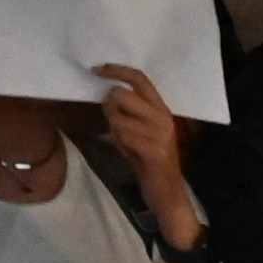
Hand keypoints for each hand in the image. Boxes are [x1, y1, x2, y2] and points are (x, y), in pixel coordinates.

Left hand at [89, 66, 196, 221]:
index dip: (116, 70)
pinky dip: (119, 143)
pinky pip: (122, 135)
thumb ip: (129, 112)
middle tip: (113, 123)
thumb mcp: (140, 131)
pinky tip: (128, 152)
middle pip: (121, 94)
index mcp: (161, 108)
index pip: (139, 78)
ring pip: (117, 117)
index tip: (96, 70)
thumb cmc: (149, 162)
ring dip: (114, 130)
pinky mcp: (154, 149)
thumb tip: (108, 94)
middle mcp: (162, 116)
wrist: (167, 192)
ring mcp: (159, 132)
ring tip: (124, 143)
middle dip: (109, 107)